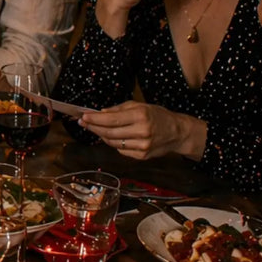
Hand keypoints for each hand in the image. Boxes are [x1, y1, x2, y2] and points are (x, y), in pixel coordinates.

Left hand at [78, 101, 205, 159]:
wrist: (177, 133)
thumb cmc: (157, 116)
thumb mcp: (140, 106)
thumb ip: (119, 109)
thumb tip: (100, 113)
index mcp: (141, 116)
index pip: (111, 119)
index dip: (95, 119)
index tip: (83, 116)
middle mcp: (142, 132)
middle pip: (109, 132)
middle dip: (93, 127)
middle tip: (83, 122)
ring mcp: (142, 146)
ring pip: (112, 142)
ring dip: (101, 135)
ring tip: (94, 128)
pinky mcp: (141, 156)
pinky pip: (120, 149)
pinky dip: (113, 142)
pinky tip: (110, 136)